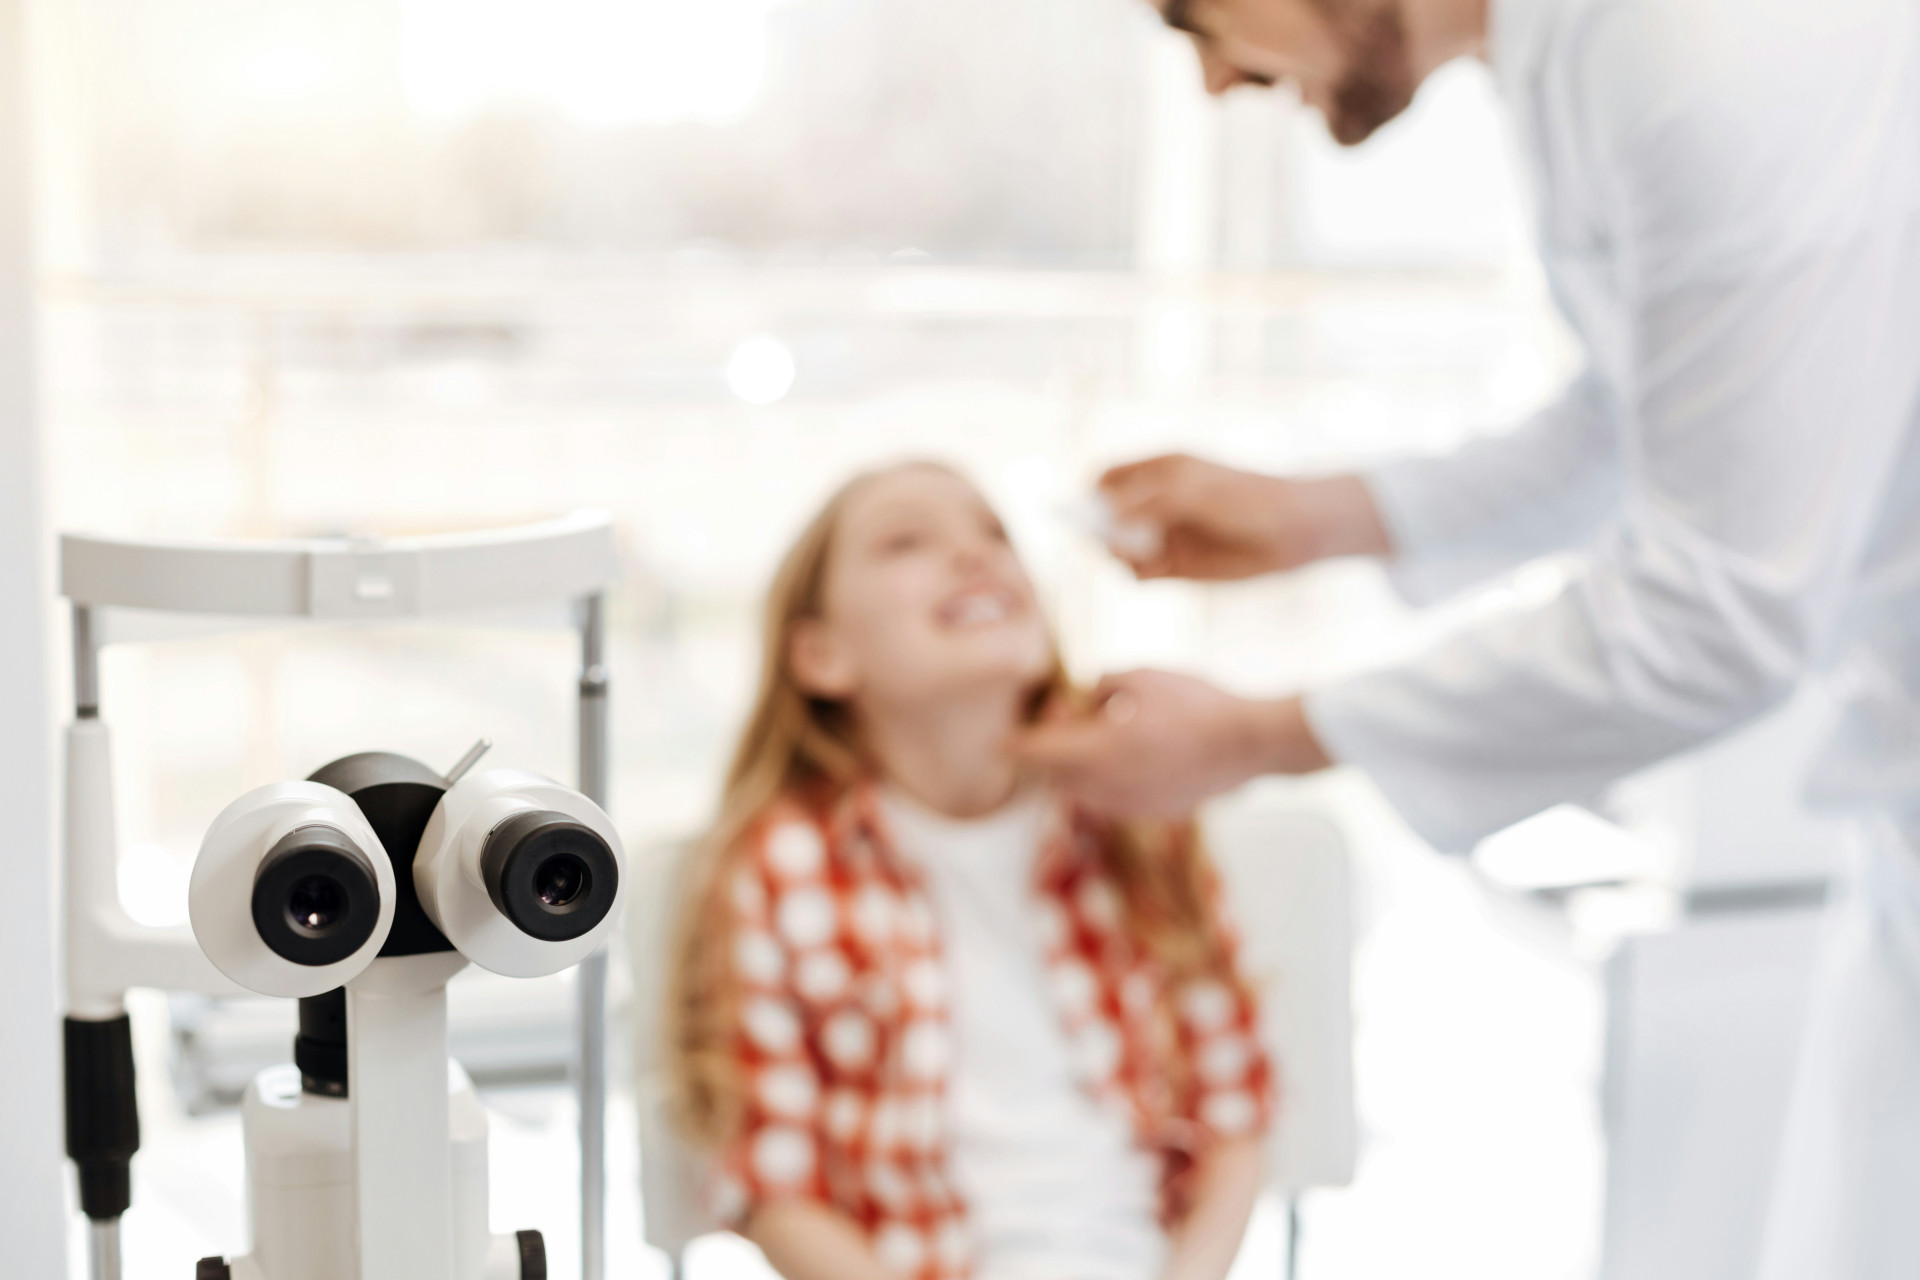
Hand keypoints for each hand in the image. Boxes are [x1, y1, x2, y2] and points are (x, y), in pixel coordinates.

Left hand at [1010, 671, 1331, 818]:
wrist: (1249, 742)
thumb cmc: (1195, 702)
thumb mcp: (1140, 674)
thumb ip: (1101, 685)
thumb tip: (1090, 700)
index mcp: (1098, 752)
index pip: (1039, 753)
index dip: (1015, 746)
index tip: (1000, 742)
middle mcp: (1108, 788)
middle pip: (1059, 775)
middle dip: (1056, 747)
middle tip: (1075, 713)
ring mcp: (1131, 806)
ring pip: (1086, 791)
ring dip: (1083, 766)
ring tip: (1111, 731)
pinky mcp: (1155, 813)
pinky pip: (1116, 799)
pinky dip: (1111, 779)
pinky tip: (1137, 752)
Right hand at [1099, 454, 1390, 580]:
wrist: (1294, 530)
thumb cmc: (1244, 497)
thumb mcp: (1189, 490)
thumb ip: (1144, 500)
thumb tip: (1104, 516)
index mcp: (1156, 470)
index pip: (1105, 479)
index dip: (1090, 494)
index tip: (1085, 512)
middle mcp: (1155, 503)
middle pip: (1105, 517)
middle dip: (1101, 529)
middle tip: (1115, 540)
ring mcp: (1164, 535)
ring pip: (1119, 549)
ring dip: (1120, 555)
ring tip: (1143, 556)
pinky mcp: (1176, 567)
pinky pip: (1139, 574)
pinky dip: (1138, 574)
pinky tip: (1158, 570)